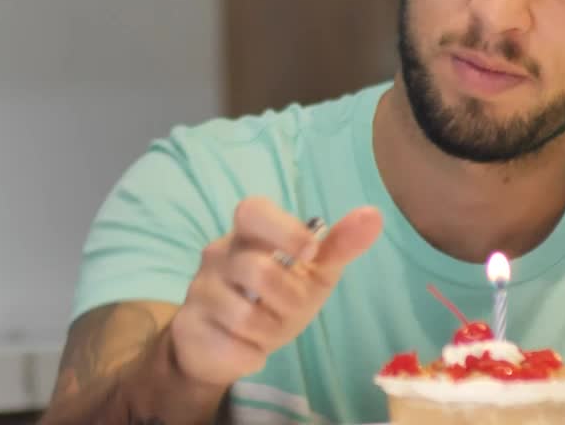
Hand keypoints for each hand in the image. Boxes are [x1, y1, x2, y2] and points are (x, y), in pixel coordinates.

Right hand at [167, 196, 382, 385]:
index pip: (253, 210)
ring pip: (244, 315)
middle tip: (290, 309)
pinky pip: (232, 345)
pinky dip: (251, 353)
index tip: (310, 253)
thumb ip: (338, 247)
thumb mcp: (310, 275)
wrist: (221, 344)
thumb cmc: (272, 300)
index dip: (284, 231)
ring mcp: (199, 289)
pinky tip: (246, 346)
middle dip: (287, 300)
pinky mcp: (190, 326)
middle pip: (257, 269)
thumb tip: (374, 215)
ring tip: (265, 329)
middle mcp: (219, 254)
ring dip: (268, 331)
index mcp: (249, 234)